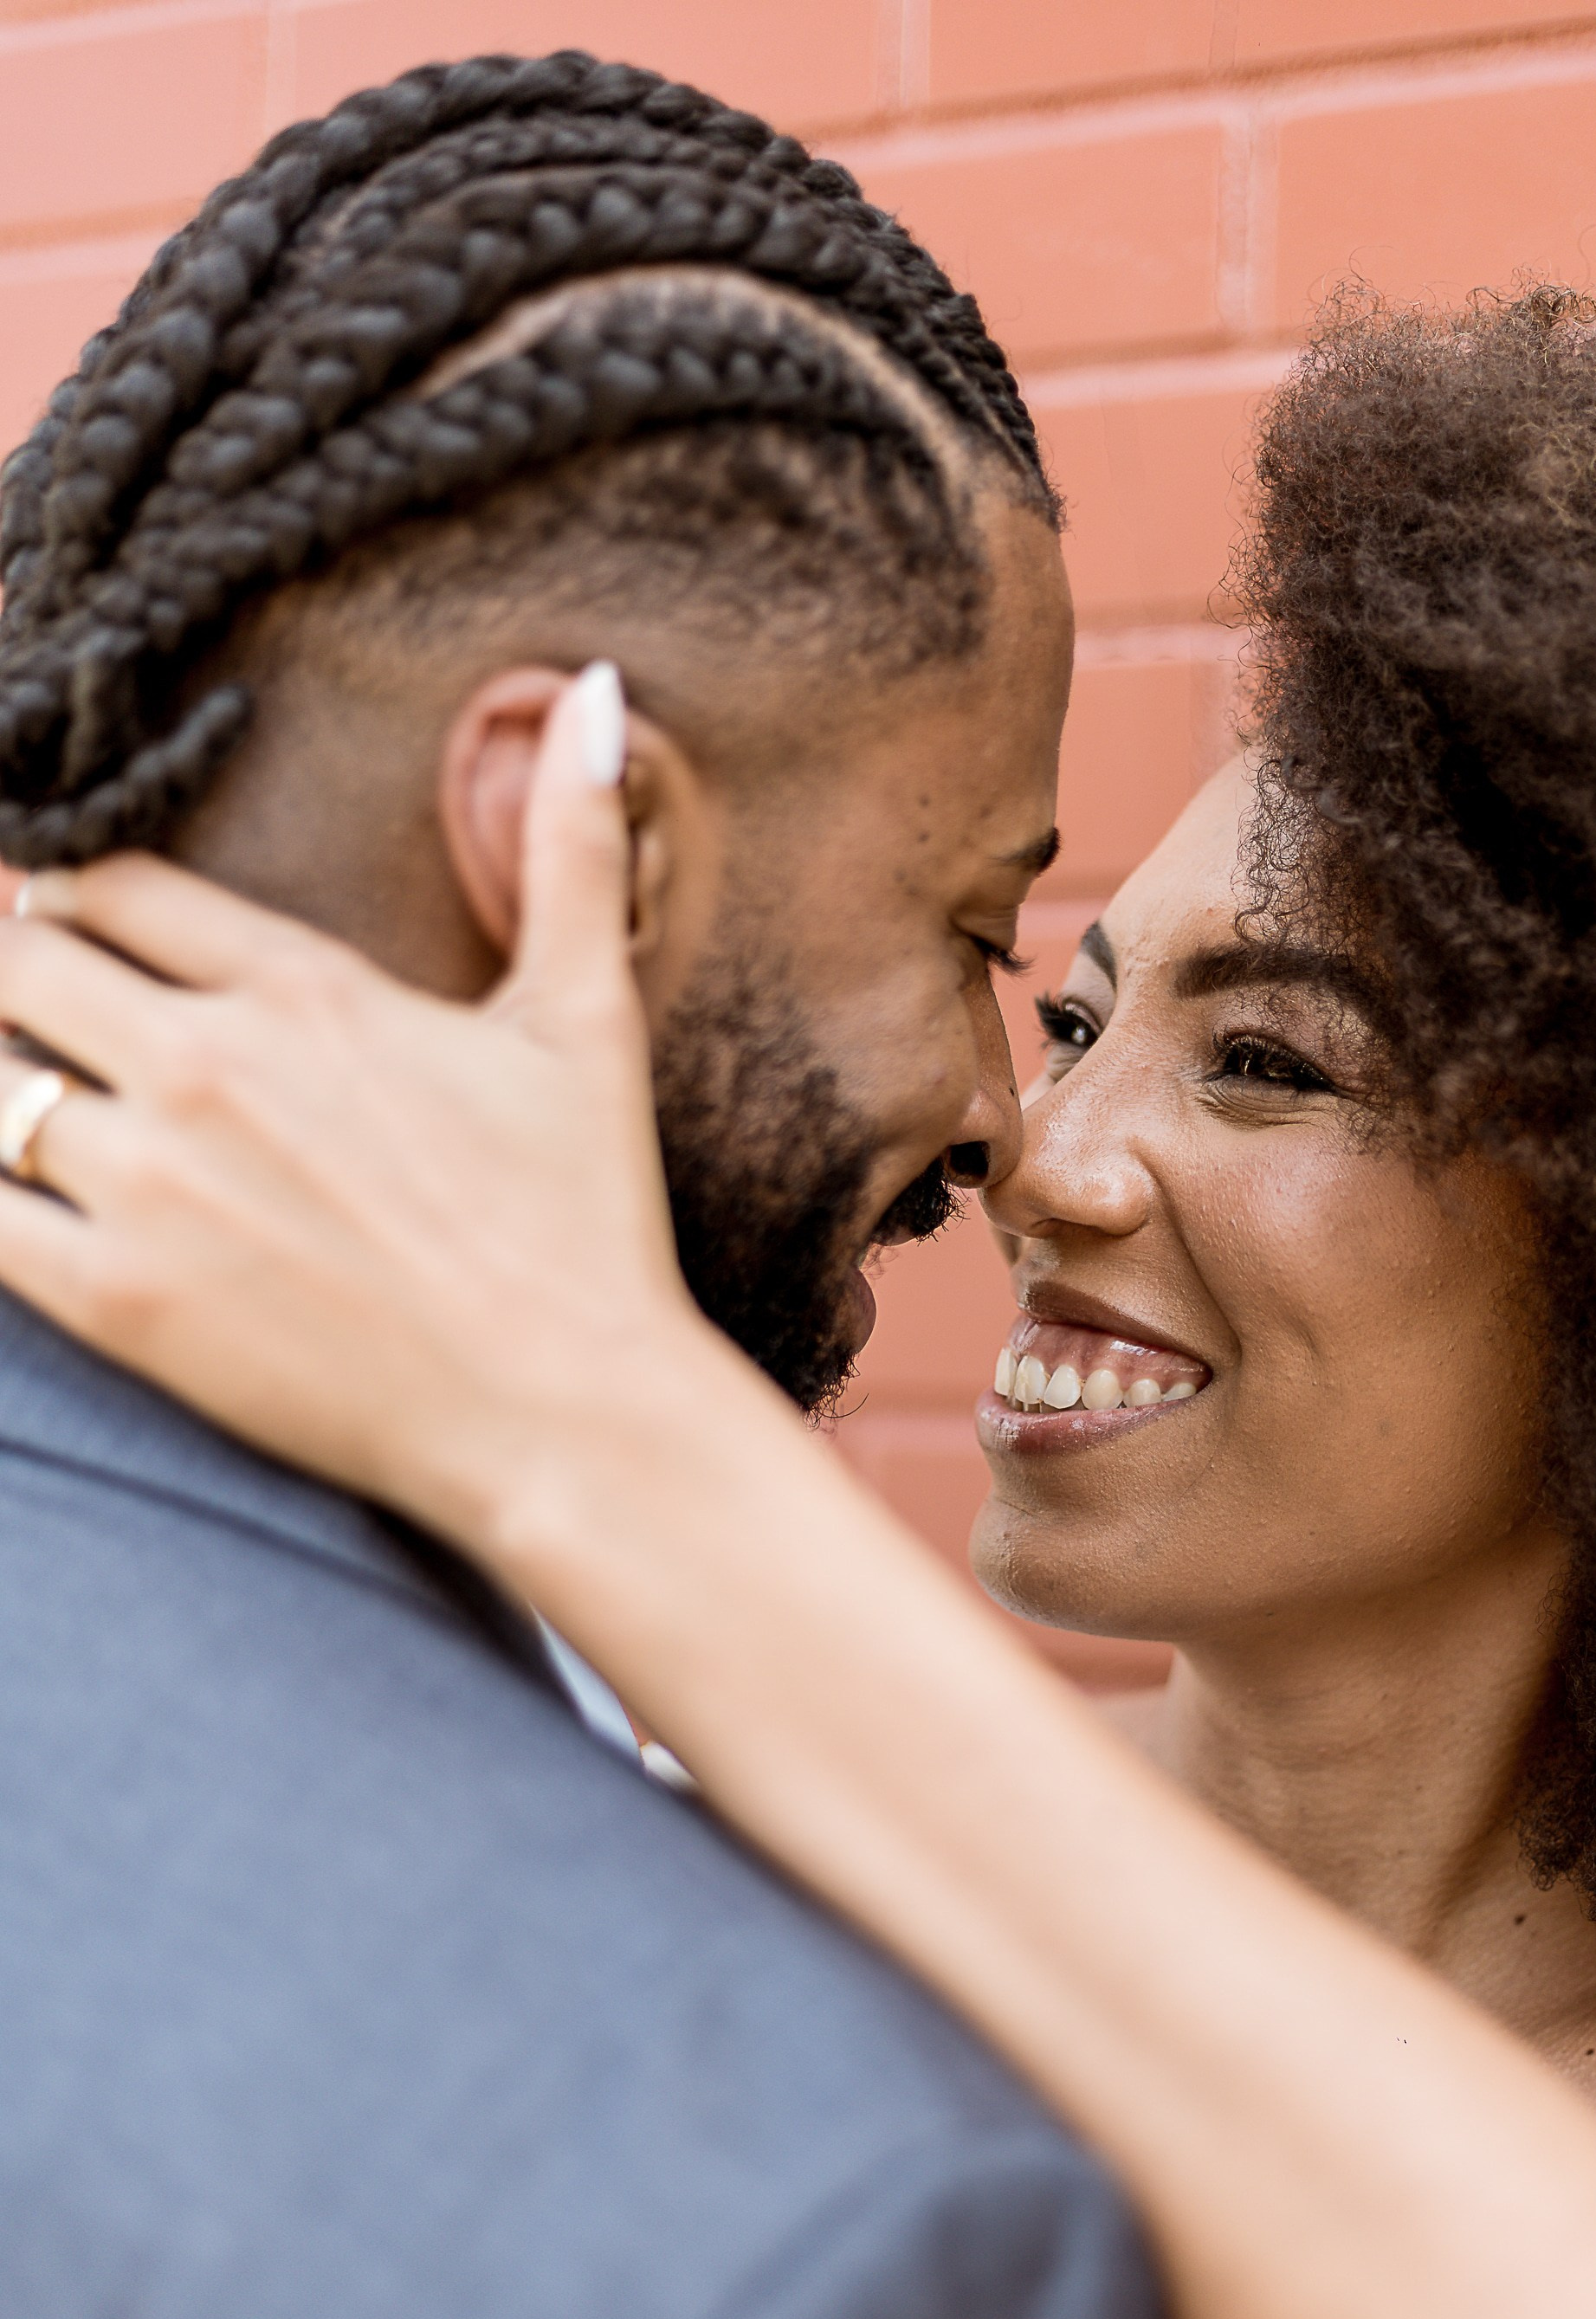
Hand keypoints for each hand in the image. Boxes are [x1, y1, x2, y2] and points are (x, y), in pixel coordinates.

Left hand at [0, 663, 710, 1543]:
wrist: (567, 1414)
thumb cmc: (582, 1223)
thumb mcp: (584, 1021)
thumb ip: (572, 851)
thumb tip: (603, 693)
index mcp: (305, 988)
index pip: (113, 886)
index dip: (67, 889)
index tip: (54, 910)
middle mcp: (208, 1064)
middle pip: (16, 957)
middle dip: (5, 962)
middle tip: (22, 989)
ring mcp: (155, 1183)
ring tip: (21, 1085)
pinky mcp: (123, 1300)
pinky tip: (10, 1184)